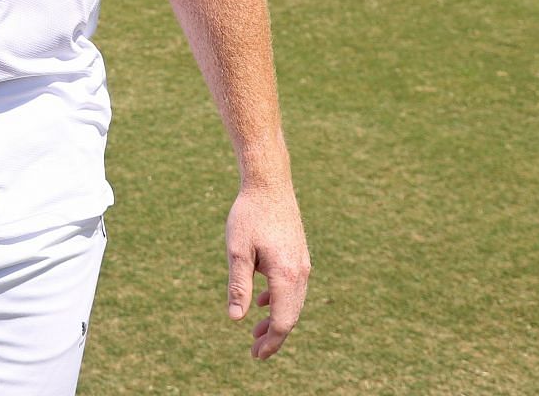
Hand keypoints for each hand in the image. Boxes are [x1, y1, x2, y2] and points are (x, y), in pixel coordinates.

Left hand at [225, 184, 309, 359]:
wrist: (269, 182)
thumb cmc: (249, 215)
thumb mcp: (237, 251)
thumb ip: (238, 286)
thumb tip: (236, 319)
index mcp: (286, 275)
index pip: (282, 321)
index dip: (270, 342)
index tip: (256, 356)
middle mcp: (300, 272)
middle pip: (290, 315)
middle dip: (273, 336)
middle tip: (255, 352)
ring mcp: (302, 263)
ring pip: (293, 302)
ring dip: (276, 319)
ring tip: (255, 332)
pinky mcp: (299, 254)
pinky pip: (293, 287)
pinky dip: (279, 300)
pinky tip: (262, 302)